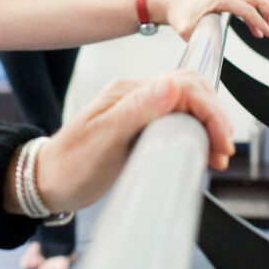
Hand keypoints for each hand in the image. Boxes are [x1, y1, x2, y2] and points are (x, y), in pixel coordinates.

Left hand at [29, 70, 237, 212]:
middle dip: (214, 116)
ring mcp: (137, 112)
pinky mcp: (139, 129)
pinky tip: (200, 154)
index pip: (184, 86)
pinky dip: (195, 134)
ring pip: (187, 106)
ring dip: (208, 126)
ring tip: (217, 156)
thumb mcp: (104, 140)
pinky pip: (176, 121)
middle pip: (191, 91)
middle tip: (223, 150)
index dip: (210, 111)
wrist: (45, 184)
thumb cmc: (69, 166)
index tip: (220, 142)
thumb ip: (137, 110)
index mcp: (128, 92)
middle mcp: (135, 97)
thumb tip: (171, 84)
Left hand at [159, 0, 268, 39]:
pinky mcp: (226, 1)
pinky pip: (246, 6)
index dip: (261, 23)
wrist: (172, 5)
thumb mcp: (186, 29)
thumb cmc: (179, 16)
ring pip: (254, 2)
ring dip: (266, 15)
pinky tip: (257, 32)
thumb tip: (210, 49)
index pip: (248, 10)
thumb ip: (199, 37)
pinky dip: (255, 17)